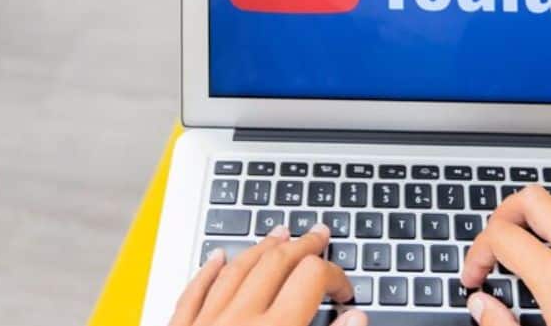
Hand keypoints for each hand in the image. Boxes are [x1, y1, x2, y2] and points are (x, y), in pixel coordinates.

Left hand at [169, 224, 366, 325]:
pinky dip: (208, 272)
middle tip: (319, 235)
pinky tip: (217, 257)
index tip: (345, 293)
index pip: (313, 278)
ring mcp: (206, 324)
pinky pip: (193, 293)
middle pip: (276, 264)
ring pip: (236, 269)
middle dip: (303, 247)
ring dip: (261, 248)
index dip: (336, 277)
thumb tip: (358, 318)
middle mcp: (240, 320)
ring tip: (279, 234)